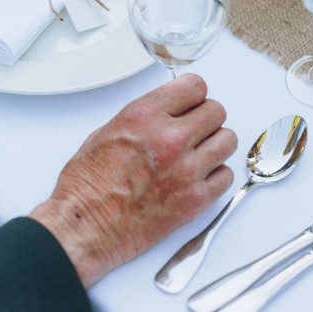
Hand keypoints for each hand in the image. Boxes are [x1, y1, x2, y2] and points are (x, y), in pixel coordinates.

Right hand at [30, 74, 236, 287]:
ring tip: (197, 152)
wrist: (85, 224)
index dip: (192, 94)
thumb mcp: (105, 132)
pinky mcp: (196, 199)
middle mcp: (169, 139)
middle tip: (193, 127)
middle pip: (216, 111)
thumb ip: (143, 119)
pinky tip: (197, 176)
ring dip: (214, 143)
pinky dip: (215, 174)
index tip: (189, 101)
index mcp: (143, 117)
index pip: (194, 87)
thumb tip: (165, 114)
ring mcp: (187, 170)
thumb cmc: (87, 185)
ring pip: (227, 141)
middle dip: (205, 117)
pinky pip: (226, 176)